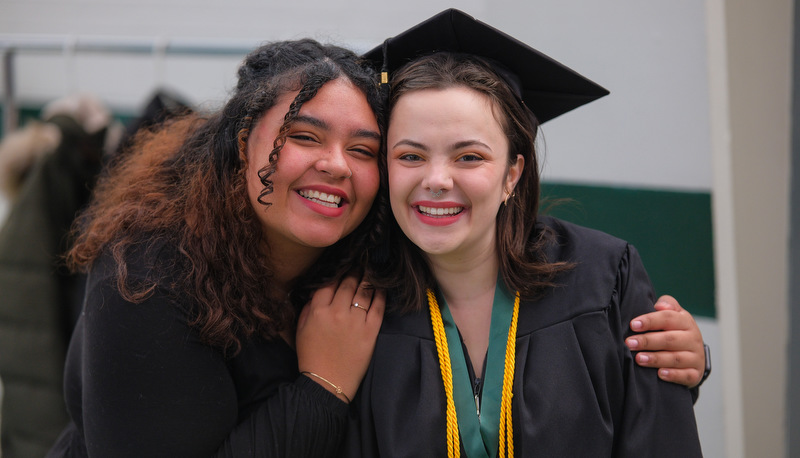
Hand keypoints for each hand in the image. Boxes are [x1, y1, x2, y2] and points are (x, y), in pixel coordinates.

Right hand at [295, 276, 384, 401]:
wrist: (327, 383)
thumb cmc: (311, 357)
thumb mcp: (301, 330)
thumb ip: (308, 308)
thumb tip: (316, 292)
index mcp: (318, 310)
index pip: (329, 283)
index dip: (337, 272)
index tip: (343, 266)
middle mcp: (337, 312)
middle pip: (348, 283)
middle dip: (354, 271)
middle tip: (360, 263)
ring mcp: (355, 321)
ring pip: (364, 291)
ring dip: (368, 277)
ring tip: (371, 270)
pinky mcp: (370, 331)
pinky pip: (378, 306)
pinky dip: (381, 294)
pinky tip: (382, 287)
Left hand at [625, 295, 704, 386]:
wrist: (694, 354)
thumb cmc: (675, 331)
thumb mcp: (674, 315)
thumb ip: (667, 306)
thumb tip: (659, 305)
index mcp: (686, 322)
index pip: (668, 318)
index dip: (650, 320)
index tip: (633, 325)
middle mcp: (693, 339)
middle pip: (670, 339)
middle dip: (648, 341)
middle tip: (630, 343)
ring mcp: (695, 357)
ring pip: (675, 358)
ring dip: (656, 359)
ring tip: (639, 359)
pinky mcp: (695, 374)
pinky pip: (685, 375)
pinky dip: (673, 375)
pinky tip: (660, 374)